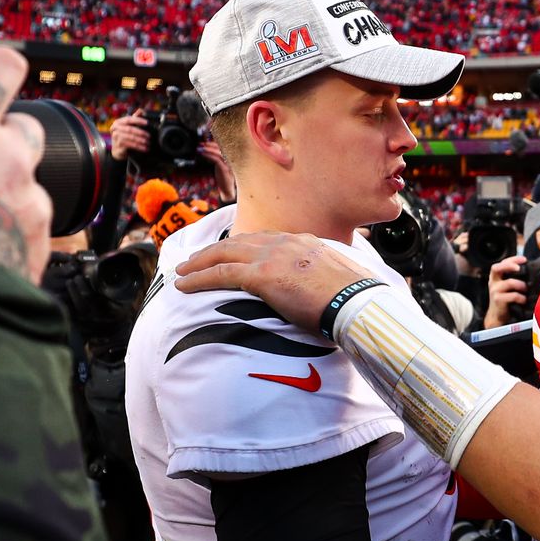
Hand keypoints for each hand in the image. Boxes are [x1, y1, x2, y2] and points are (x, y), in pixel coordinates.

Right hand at [110, 112, 149, 160]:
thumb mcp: (128, 127)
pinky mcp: (118, 145)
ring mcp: (116, 137)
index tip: (147, 122)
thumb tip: (141, 110)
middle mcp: (115, 129)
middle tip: (149, 136)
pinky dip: (139, 146)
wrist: (118, 150)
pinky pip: (131, 145)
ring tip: (148, 142)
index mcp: (118, 122)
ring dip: (141, 140)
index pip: (128, 119)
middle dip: (141, 132)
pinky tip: (145, 148)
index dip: (138, 120)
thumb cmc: (124, 137)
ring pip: (131, 137)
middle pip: (130, 129)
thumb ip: (134, 119)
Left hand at [173, 231, 377, 327]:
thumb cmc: (356, 298)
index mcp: (305, 242)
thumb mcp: (342, 278)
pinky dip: (198, 279)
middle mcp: (285, 243)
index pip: (265, 238)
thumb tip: (332, 289)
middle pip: (239, 242)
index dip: (243, 244)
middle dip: (213, 250)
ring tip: (181, 272)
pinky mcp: (262, 276)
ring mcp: (272, 257)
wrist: (357, 302)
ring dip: (199, 263)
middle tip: (194, 259)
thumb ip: (327, 277)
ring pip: (224, 255)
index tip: (230, 251)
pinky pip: (221, 274)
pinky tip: (183, 286)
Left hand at [199, 136, 235, 202]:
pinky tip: (203, 154)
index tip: (205, 142)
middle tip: (201, 144)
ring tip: (200, 148)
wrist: (227, 191)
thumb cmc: (223, 179)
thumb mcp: (219, 166)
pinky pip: (216, 159)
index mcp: (232, 157)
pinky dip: (209, 155)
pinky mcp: (225, 169)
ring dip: (208, 149)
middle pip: (221, 147)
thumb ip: (215, 159)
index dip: (214, 143)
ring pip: (218, 152)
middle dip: (210, 144)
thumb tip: (207, 153)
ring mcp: (229, 163)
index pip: (223, 147)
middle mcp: (232, 159)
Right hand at [484, 254, 527, 328]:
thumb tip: (531, 272)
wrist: (498, 316)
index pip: (502, 263)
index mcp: (496, 277)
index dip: (513, 259)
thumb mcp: (508, 287)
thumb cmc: (506, 300)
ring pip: (509, 282)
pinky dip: (521, 297)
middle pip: (496, 268)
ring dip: (521, 285)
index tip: (524, 259)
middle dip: (509, 265)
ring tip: (526, 289)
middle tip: (519, 268)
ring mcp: (495, 290)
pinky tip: (523, 300)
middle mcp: (494, 282)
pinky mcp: (498, 300)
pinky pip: (512, 295)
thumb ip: (515, 279)